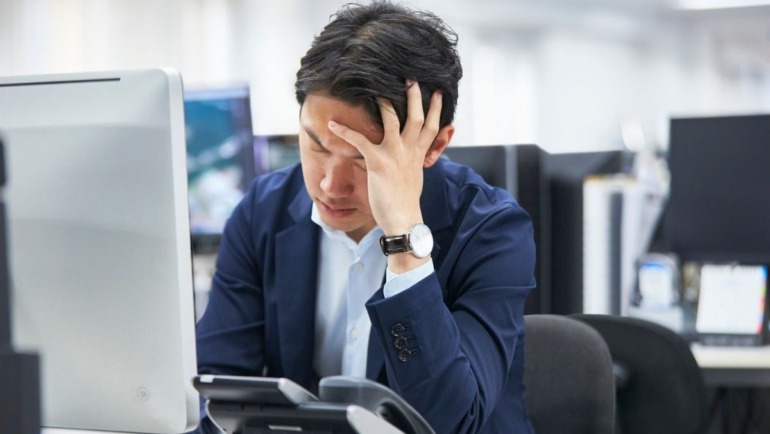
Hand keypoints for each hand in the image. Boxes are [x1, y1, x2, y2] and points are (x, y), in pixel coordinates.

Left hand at [328, 80, 442, 236]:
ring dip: (384, 103)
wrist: (403, 219)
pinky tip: (333, 124)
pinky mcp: (378, 162)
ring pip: (392, 120)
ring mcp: (394, 155)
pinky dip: (345, 131)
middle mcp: (409, 151)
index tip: (437, 94)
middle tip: (411, 78)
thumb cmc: (406, 202)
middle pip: (416, 117)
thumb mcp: (416, 178)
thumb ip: (416, 162)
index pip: (432, 127)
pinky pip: (360, 141)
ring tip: (376, 88)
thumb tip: (416, 156)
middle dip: (415, 96)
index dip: (436, 109)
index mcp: (419, 155)